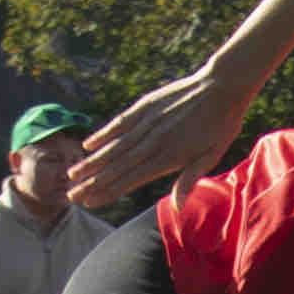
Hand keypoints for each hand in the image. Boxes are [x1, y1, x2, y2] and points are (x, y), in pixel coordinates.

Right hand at [67, 57, 252, 209]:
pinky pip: (119, 123)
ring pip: (113, 147)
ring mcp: (146, 123)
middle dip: (92, 182)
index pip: (130, 180)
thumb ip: (189, 180)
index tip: (89, 202)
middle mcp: (152, 142)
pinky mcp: (145, 106)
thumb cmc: (221, 125)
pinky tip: (88, 145)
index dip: (108, 192)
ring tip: (72, 175)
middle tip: (71, 195)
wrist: (222, 86)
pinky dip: (102, 134)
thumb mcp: (211, 156)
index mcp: (168, 157)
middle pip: (116, 166)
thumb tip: (176, 208)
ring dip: (91, 162)